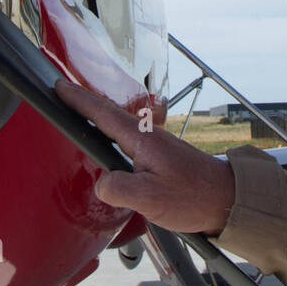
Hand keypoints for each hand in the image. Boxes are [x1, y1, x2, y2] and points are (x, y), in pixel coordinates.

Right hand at [54, 79, 235, 235]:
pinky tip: (107, 140)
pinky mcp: (161, 155)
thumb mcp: (151, 199)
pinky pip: (128, 138)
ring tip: (77, 112)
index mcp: (142, 141)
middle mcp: (148, 136)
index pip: (103, 114)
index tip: (58, 86)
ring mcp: (156, 144)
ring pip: (119, 124)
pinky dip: (111, 131)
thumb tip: (100, 182)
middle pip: (109, 113)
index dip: (78, 100)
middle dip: (84, 101)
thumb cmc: (194, 198)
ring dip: (97, 115)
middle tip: (61, 93)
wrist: (228, 198)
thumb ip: (120, 189)